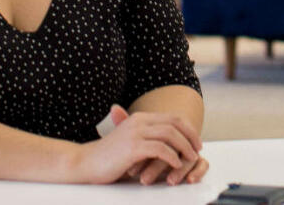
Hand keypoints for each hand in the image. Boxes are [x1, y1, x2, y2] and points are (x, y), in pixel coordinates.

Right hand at [73, 106, 201, 184]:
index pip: (172, 117)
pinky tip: (176, 165)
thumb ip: (147, 137)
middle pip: (175, 123)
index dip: (188, 129)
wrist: (85, 163)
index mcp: (139, 118)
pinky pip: (160, 149)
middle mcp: (139, 121)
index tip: (196, 141)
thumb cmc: (108, 157)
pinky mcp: (132, 148)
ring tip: (190, 158)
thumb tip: (169, 142)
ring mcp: (135, 133)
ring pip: (170, 134)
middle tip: (198, 150)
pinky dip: (172, 157)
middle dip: (191, 136)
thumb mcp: (130, 142)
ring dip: (185, 147)